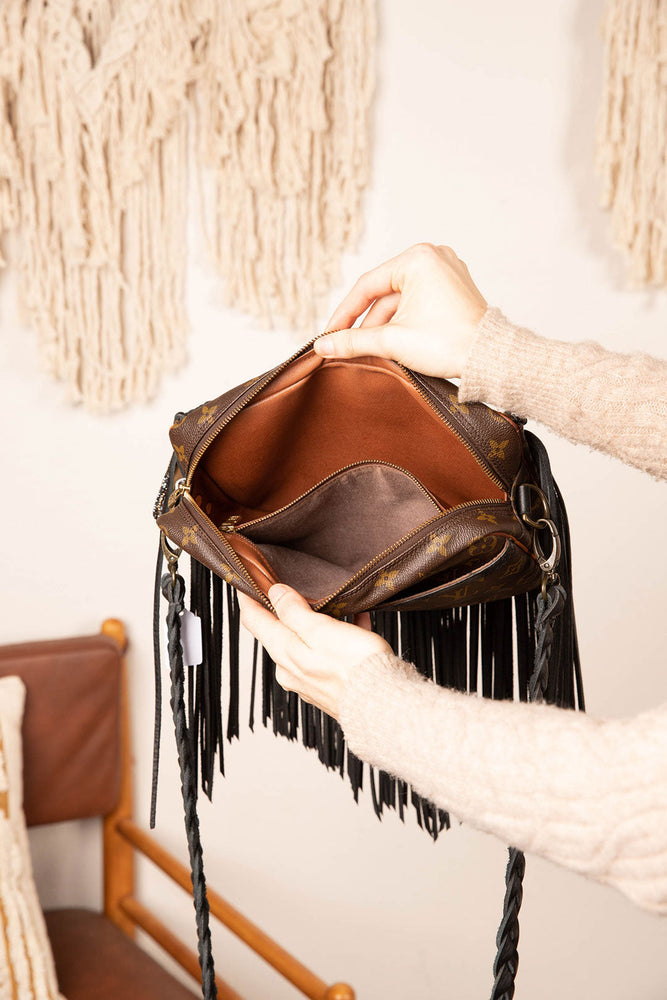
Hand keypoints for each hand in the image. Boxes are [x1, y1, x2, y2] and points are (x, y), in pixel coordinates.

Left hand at [238, 584, 391, 720]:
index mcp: (284, 653)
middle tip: (290, 587)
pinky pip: (330, 654)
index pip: (254, 620)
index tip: (247, 580)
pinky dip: (341, 636)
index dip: (248, 597)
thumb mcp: (320, 630)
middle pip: (278, 632)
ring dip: (318, 621)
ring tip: (337, 603)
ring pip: (307, 642)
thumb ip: (293, 612)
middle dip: (283, 609)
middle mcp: (291, 670)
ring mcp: (310, 680)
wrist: (384, 706)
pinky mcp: (331, 686)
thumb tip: (275, 594)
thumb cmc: (355, 669)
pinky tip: (358, 623)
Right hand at [315, 242, 486, 378]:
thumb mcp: (392, 341)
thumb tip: (323, 346)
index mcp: (418, 258)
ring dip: (384, 325)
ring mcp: (446, 271)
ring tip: (370, 351)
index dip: (343, 314)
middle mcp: (433, 256)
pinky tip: (392, 342)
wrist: (490, 359)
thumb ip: (353, 340)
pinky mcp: (453, 288)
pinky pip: (418, 302)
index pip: (367, 286)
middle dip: (366, 324)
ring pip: (401, 300)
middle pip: (384, 293)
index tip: (328, 335)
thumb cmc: (449, 344)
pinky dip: (403, 320)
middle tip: (346, 348)